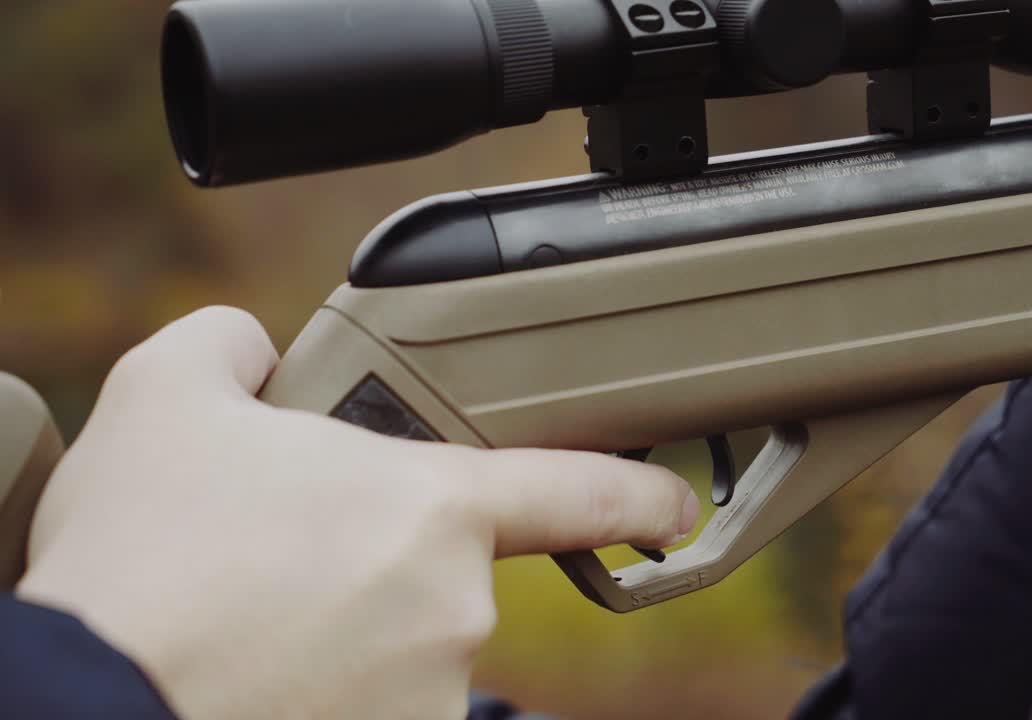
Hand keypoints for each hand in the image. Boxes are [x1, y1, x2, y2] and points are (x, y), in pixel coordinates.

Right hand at [16, 307, 698, 719]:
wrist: (90, 701)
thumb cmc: (141, 556)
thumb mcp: (168, 396)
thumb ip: (233, 346)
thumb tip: (254, 353)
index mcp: (432, 508)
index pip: (580, 493)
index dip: (640, 496)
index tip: (675, 508)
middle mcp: (452, 608)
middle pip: (443, 573)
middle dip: (377, 564)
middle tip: (277, 563)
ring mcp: (427, 697)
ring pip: (403, 649)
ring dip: (349, 633)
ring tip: (251, 621)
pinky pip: (374, 706)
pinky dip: (329, 691)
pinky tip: (259, 673)